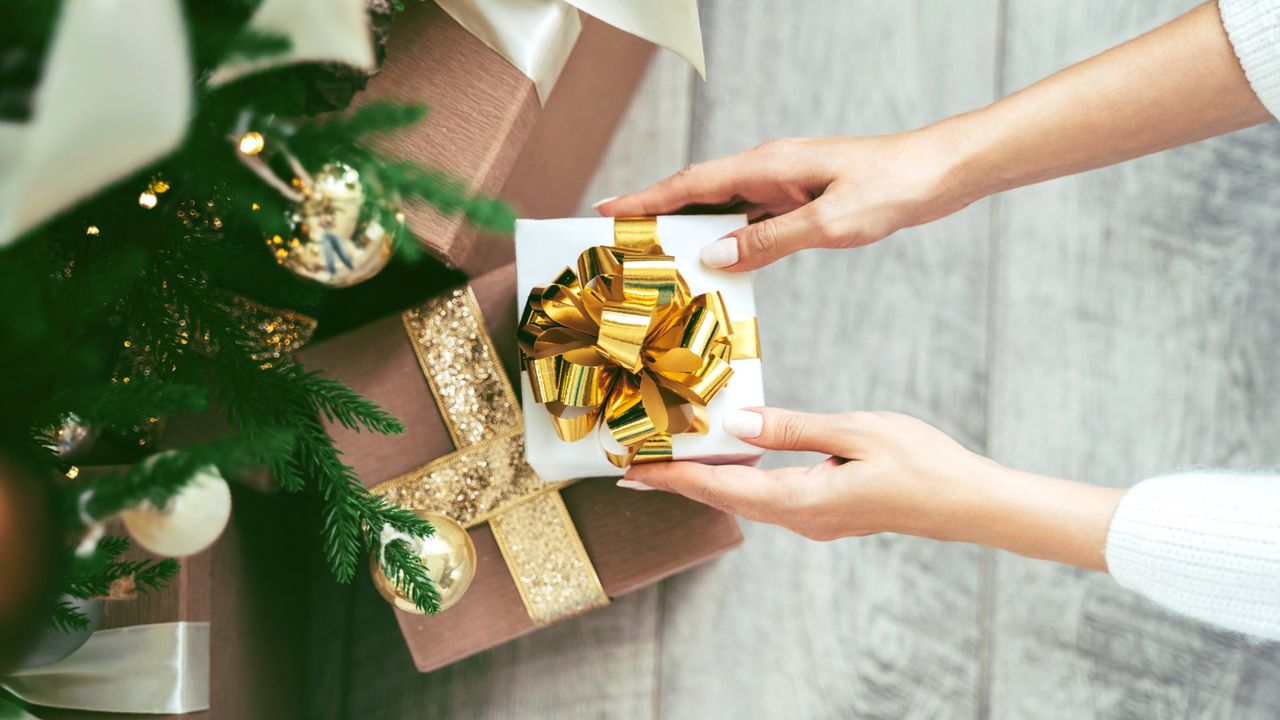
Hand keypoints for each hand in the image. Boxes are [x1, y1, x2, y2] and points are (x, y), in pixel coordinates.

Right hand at [594, 130, 975, 271]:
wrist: (938, 173)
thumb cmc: (892, 187)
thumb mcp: (830, 223)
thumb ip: (770, 241)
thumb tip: (716, 255)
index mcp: (768, 165)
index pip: (691, 183)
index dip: (645, 198)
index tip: (607, 210)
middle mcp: (769, 169)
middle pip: (697, 192)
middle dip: (655, 213)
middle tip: (617, 239)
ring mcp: (784, 184)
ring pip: (722, 207)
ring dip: (689, 228)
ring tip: (655, 255)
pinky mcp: (800, 199)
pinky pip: (750, 219)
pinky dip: (726, 238)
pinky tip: (717, 261)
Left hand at [619, 407, 1123, 569]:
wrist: (966, 502)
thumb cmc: (920, 463)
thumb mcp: (854, 431)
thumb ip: (792, 428)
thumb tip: (735, 424)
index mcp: (802, 499)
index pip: (722, 487)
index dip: (674, 478)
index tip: (632, 470)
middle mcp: (800, 518)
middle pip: (724, 497)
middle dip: (677, 481)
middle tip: (632, 465)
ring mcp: (813, 520)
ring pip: (744, 499)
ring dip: (706, 480)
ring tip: (668, 460)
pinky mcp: (825, 512)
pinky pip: (767, 497)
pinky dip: (737, 479)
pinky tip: (729, 460)